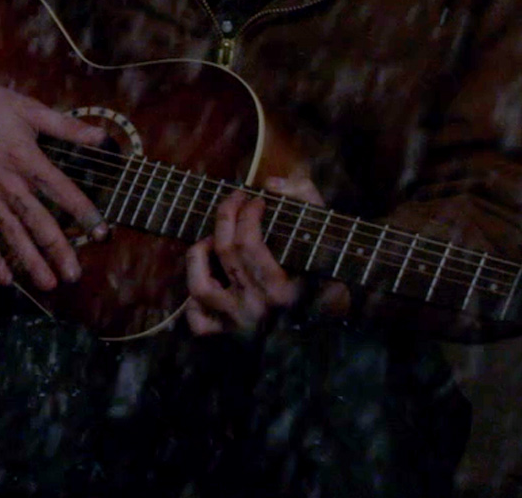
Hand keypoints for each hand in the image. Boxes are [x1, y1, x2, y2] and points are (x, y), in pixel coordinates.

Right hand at [0, 68, 108, 291]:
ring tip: (48, 284)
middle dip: (59, 251)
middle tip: (75, 275)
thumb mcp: (27, 109)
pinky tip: (5, 279)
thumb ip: (65, 126)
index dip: (84, 213)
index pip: (63, 192)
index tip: (102, 232)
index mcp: (27, 160)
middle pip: (39, 223)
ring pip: (13, 236)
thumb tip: (100, 136)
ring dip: (31, 262)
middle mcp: (9, 184)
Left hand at [184, 174, 334, 335]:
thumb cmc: (324, 281)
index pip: (249, 243)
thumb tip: (272, 184)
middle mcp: (258, 310)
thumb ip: (308, 202)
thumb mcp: (328, 243)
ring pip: (200, 285)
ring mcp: (237, 325)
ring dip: (201, 253)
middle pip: (225, 252)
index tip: (256, 199)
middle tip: (234, 200)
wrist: (325, 336)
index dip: (247, 212)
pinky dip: (193, 298)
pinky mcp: (223, 337)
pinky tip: (209, 278)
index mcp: (283, 292)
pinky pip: (195, 318)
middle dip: (226, 215)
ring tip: (213, 240)